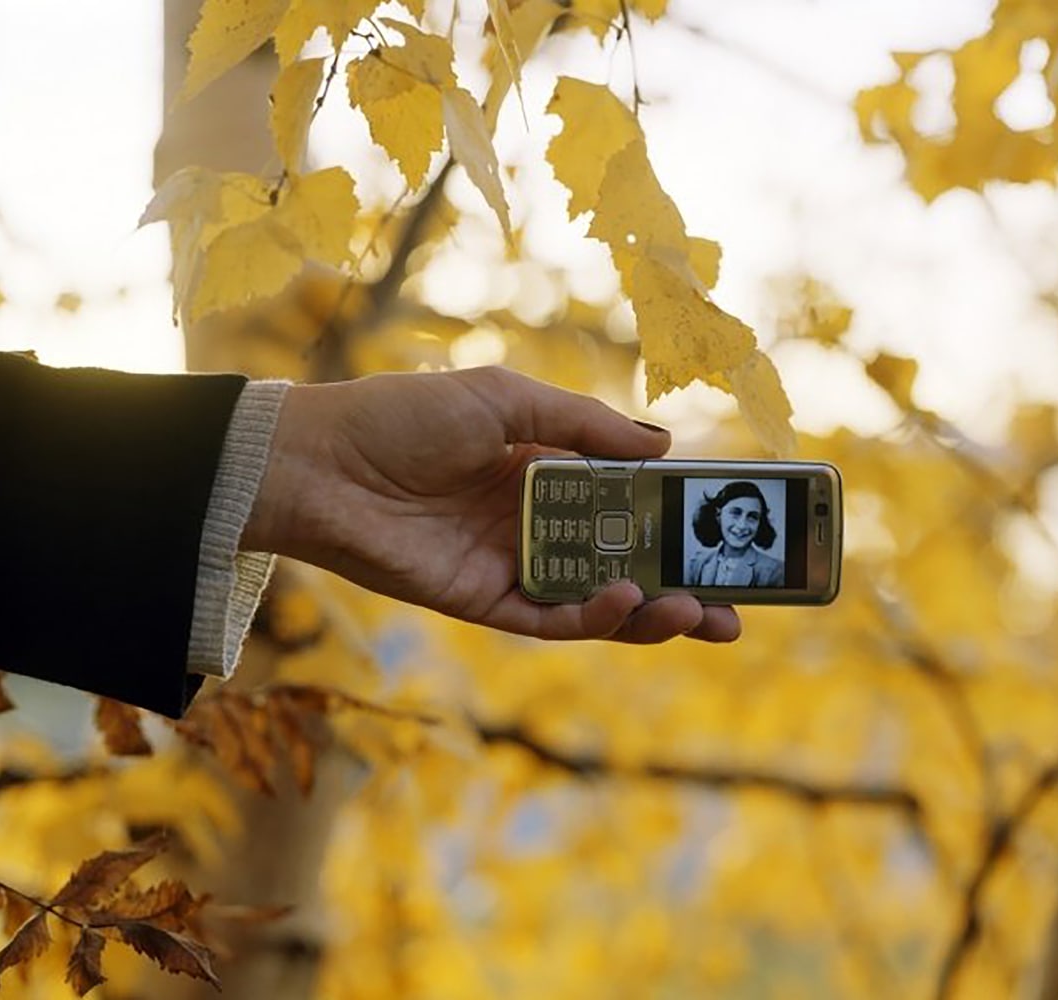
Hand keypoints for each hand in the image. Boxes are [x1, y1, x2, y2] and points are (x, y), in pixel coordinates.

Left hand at [242, 367, 740, 643]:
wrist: (319, 463)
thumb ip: (586, 426)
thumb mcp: (508, 399)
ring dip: (653, 612)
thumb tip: (664, 447)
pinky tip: (628, 600)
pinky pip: (552, 620)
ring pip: (600, 602)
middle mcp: (539, 524)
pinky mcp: (484, 602)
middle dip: (685, 587)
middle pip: (627, 563)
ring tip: (700, 614)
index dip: (680, 521)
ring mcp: (514, 566)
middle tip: (738, 607)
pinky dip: (595, 617)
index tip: (733, 532)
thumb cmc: (407, 416)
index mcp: (548, 471)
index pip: (631, 504)